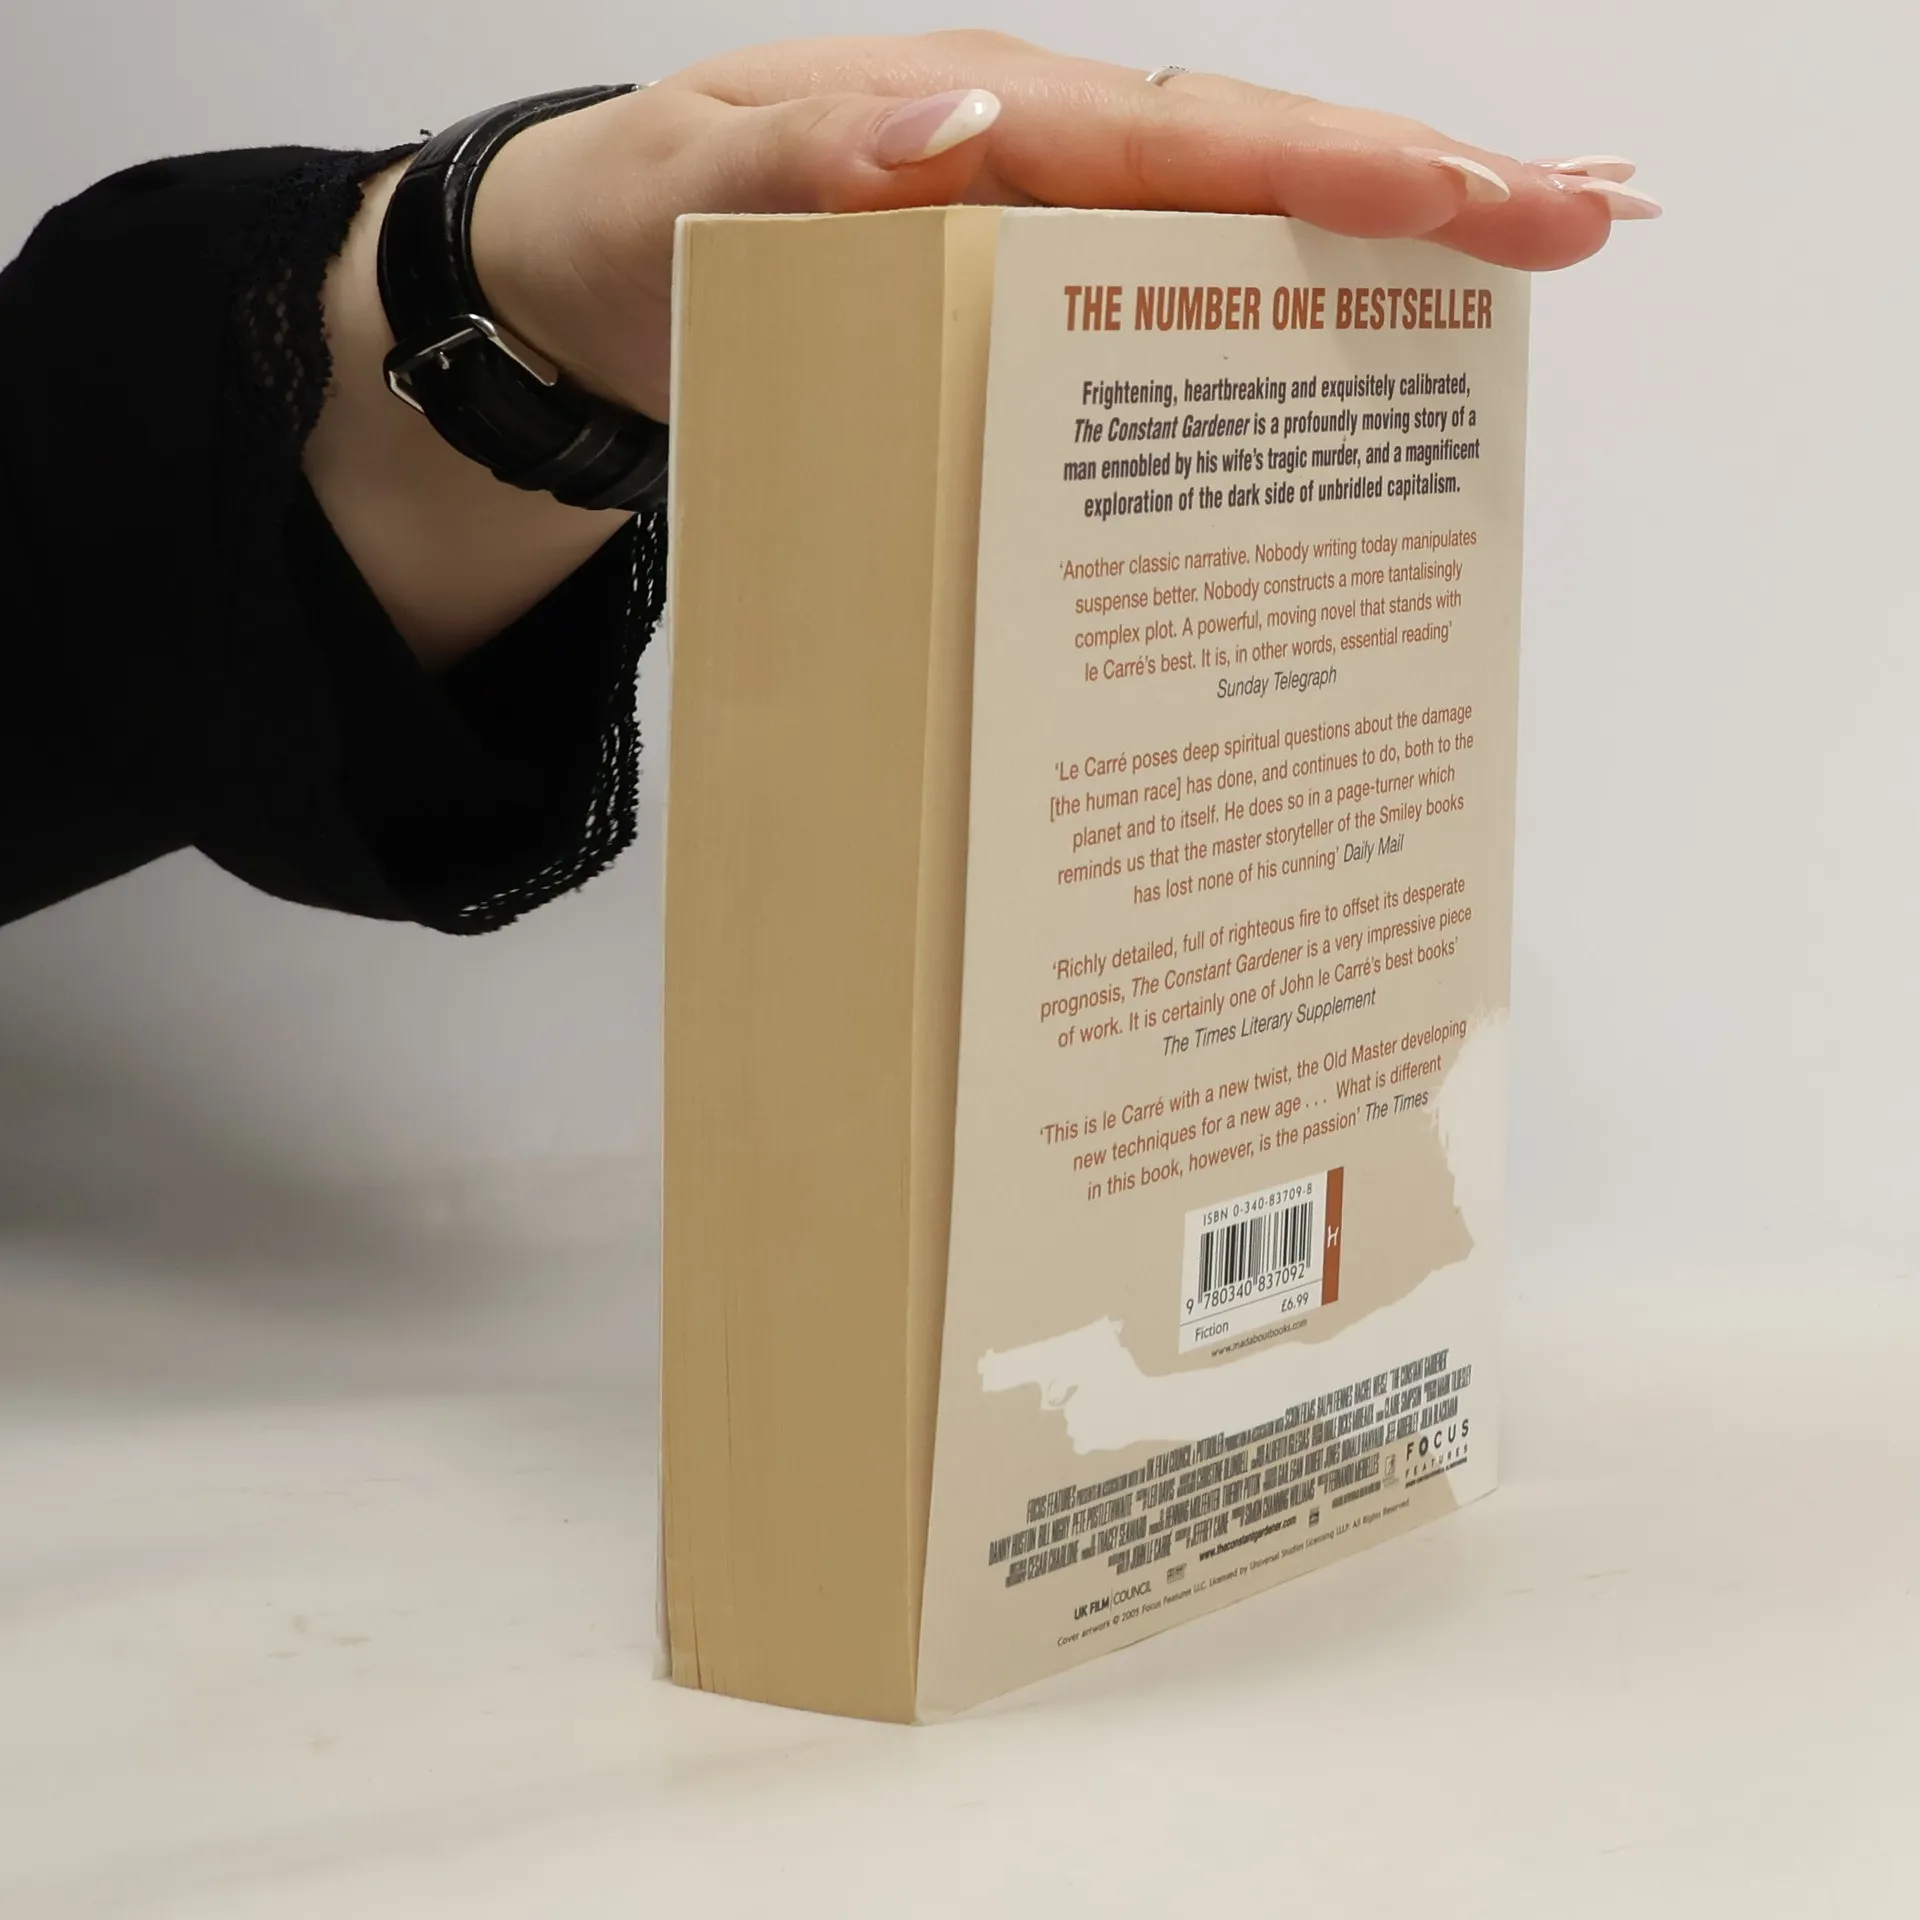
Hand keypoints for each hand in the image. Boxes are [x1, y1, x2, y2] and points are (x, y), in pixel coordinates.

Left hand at [311, 31, 1656, 663]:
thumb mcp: (675, 193)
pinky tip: (1379, 344)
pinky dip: (1289, 311)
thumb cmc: (628, 236)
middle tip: (1586, 220)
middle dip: (1420, 189)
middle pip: (1252, 164)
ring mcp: (1041, 242)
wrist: (579, 297)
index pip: (1177, 136)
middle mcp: (1032, 168)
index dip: (1322, 165)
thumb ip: (791, 169)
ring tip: (1551, 253)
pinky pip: (1175, 305)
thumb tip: (956, 128)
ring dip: (1392, 242)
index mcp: (973, 129)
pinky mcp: (1027, 314)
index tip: (1463, 197)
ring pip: (1239, 229)